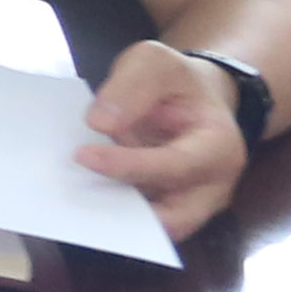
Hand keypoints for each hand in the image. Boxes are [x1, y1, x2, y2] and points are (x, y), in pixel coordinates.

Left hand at [79, 40, 254, 238]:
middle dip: (126, 213)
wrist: (192, 98)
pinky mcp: (166, 210)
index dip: (130, 165)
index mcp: (219, 146)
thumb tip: (100, 123)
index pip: (176, 165)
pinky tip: (78, 198)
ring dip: (115, 218)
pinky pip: (141, 223)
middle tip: (75, 195)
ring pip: (154, 228)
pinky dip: (111, 215)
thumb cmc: (177, 82)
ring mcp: (191, 204)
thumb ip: (133, 86)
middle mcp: (212, 186)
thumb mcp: (156, 62)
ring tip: (71, 200)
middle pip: (175, 216)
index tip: (83, 155)